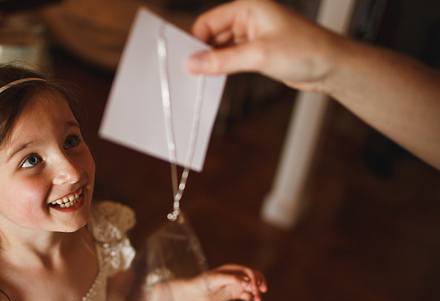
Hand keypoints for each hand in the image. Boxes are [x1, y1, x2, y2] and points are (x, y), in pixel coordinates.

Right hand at [187, 0, 342, 91]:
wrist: (331, 67)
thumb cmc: (306, 50)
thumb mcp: (258, 56)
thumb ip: (222, 61)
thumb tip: (194, 63)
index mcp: (248, 7)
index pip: (208, 21)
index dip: (194, 40)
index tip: (185, 59)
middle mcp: (249, 18)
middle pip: (212, 35)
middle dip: (202, 53)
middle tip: (191, 72)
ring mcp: (252, 35)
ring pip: (221, 48)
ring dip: (213, 62)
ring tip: (204, 77)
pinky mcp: (256, 52)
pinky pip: (231, 58)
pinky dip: (223, 68)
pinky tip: (217, 78)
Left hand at [194, 264, 266, 300]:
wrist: (195, 293)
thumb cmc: (204, 282)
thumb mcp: (217, 279)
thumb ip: (232, 279)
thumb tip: (247, 282)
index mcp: (233, 269)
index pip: (249, 271)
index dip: (255, 278)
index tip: (255, 288)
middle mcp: (236, 276)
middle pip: (254, 278)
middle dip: (259, 285)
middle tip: (260, 293)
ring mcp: (235, 285)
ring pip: (251, 288)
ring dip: (256, 294)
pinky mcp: (233, 294)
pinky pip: (246, 296)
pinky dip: (250, 299)